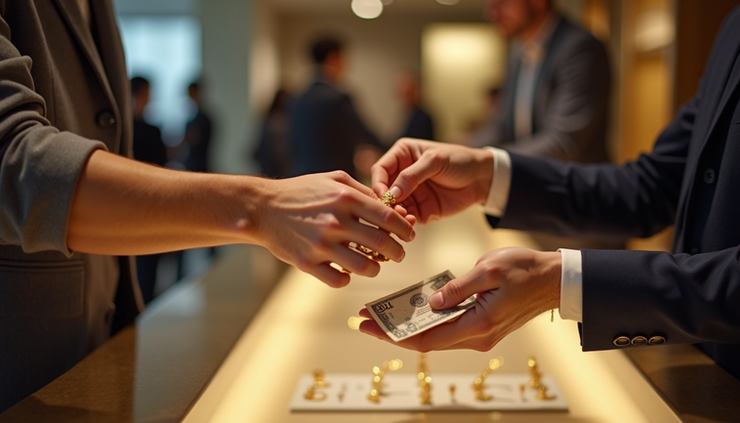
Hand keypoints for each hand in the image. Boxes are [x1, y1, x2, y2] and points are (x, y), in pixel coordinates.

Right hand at [254, 171, 415, 286]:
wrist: (263, 208)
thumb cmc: (302, 192)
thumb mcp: (334, 180)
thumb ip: (363, 191)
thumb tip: (390, 206)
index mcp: (345, 198)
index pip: (388, 217)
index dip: (405, 228)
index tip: (409, 234)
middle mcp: (336, 222)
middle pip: (382, 244)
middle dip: (397, 252)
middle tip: (398, 254)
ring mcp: (321, 244)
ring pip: (365, 267)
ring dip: (376, 268)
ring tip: (375, 265)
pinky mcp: (307, 263)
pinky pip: (339, 280)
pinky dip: (348, 278)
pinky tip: (346, 270)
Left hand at [358, 247, 560, 350]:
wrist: (555, 279)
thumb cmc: (525, 270)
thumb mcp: (488, 270)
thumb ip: (457, 289)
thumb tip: (431, 302)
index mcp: (477, 325)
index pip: (426, 337)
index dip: (394, 334)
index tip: (368, 324)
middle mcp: (477, 336)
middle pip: (426, 340)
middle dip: (393, 331)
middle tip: (364, 319)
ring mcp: (480, 334)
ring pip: (435, 336)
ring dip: (408, 326)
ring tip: (382, 314)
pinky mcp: (482, 326)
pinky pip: (448, 328)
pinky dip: (427, 321)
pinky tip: (411, 310)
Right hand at [371, 138, 493, 223]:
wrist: (483, 178)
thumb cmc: (460, 161)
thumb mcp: (435, 161)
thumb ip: (412, 175)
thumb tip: (391, 194)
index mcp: (402, 155)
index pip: (380, 169)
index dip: (378, 183)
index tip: (382, 195)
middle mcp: (402, 175)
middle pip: (383, 191)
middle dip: (385, 202)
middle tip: (392, 210)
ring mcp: (410, 194)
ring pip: (393, 207)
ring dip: (395, 214)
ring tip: (404, 217)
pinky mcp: (420, 210)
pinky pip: (407, 218)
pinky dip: (407, 222)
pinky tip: (412, 222)